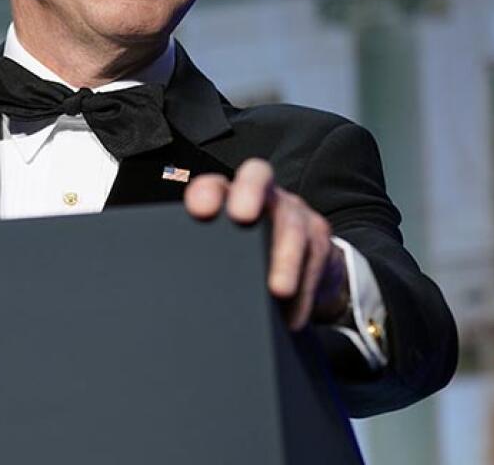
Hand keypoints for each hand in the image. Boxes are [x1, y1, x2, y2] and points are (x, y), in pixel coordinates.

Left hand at [184, 158, 348, 328]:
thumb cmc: (251, 255)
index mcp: (232, 196)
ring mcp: (295, 213)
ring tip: (278, 289)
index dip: (207, 192)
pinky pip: (316, 261)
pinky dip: (304, 293)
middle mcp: (265, 195)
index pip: (215, 183)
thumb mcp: (228, 250)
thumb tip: (174, 290)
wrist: (302, 261)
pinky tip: (293, 316)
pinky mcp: (320, 239)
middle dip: (249, 192)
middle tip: (241, 216)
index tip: (199, 211)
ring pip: (292, 226)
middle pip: (257, 177)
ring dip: (286, 259)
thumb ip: (207, 254)